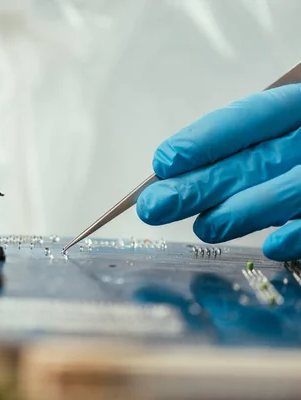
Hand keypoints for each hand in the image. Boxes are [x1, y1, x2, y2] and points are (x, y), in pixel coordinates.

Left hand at [136, 85, 300, 260]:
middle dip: (204, 182)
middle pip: (258, 157)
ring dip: (246, 210)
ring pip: (293, 187)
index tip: (164, 161)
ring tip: (206, 227)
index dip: (207, 139)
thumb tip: (176, 171)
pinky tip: (272, 246)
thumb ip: (246, 151)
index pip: (251, 117)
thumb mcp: (282, 138)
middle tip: (156, 206)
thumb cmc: (298, 148)